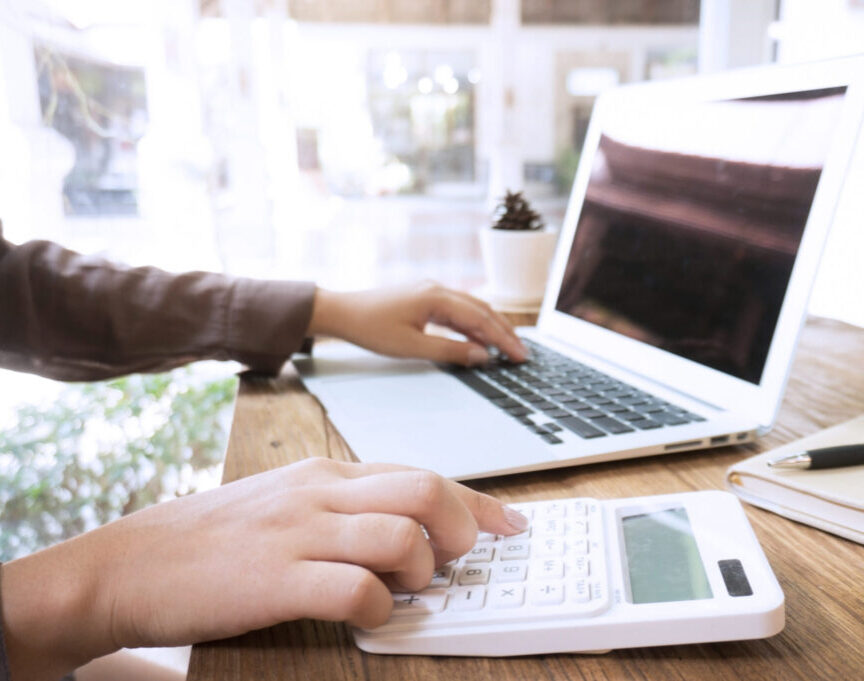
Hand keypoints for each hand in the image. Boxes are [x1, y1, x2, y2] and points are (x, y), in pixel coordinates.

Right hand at [1, 458, 528, 680]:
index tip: (507, 524)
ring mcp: (297, 533)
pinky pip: (357, 590)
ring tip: (406, 587)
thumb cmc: (214, 540)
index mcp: (324, 473)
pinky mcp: (275, 580)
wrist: (129, 565)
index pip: (420, 473)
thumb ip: (343, 509)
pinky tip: (367, 613)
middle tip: (459, 561)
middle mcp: (318, 492)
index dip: (474, 502)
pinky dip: (379, 608)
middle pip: (424, 490)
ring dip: (421, 569)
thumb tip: (407, 530)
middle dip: (462, 528)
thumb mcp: (284, 503)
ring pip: (401, 534)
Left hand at [306, 282, 528, 364]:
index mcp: (436, 298)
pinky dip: (473, 325)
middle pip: (483, 310)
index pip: (481, 319)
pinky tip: (479, 340)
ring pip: (472, 309)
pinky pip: (458, 311)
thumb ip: (449, 351)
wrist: (341, 312)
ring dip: (491, 328)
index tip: (519, 356)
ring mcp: (432, 292)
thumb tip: (481, 356)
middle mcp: (438, 289)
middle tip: (522, 354)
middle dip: (504, 333)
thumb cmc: (371, 328)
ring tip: (507, 348)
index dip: (503, 339)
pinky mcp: (426, 299)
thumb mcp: (411, 347)